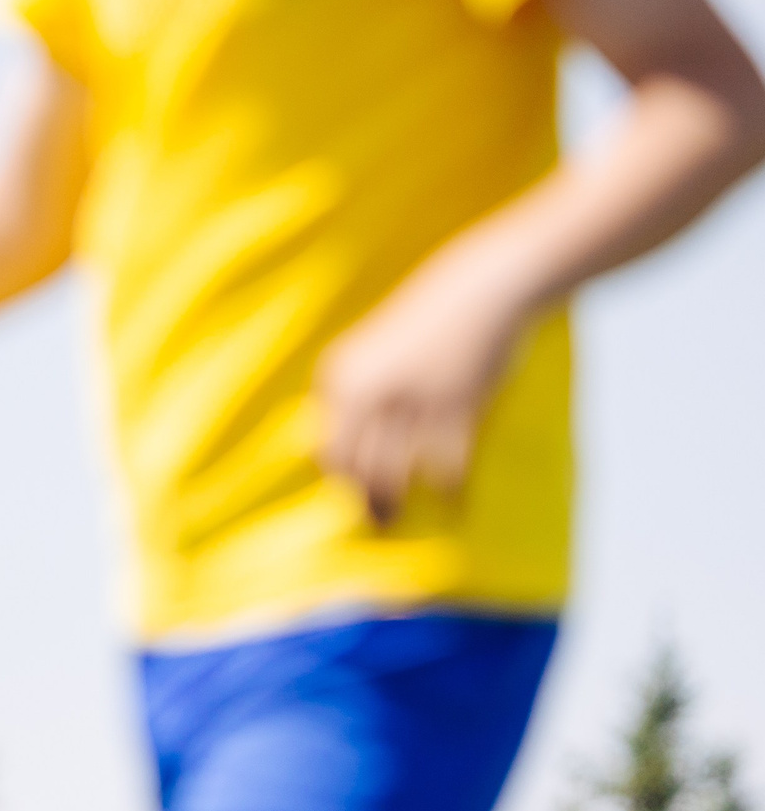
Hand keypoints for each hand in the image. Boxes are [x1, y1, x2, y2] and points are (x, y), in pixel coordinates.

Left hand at [314, 255, 528, 526]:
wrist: (486, 289)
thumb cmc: (426, 327)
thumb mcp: (370, 352)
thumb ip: (346, 395)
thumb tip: (325, 454)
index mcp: (341, 376)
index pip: (327, 447)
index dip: (338, 478)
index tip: (351, 494)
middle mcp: (367, 391)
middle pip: (353, 468)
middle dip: (362, 502)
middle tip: (375, 521)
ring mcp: (410, 402)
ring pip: (390, 476)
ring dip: (392, 505)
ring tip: (396, 519)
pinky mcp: (455, 408)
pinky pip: (444, 469)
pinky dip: (447, 492)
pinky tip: (451, 503)